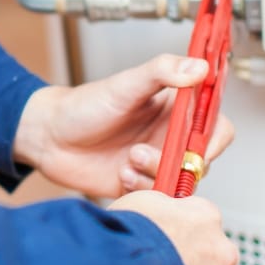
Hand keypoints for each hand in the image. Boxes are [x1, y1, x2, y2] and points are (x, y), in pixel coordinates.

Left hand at [12, 54, 233, 198]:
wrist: (48, 137)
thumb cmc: (84, 105)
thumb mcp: (124, 84)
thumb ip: (162, 71)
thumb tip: (200, 66)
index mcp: (174, 109)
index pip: (216, 126)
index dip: (213, 139)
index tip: (195, 146)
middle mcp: (169, 137)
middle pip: (201, 160)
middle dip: (178, 163)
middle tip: (142, 153)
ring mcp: (156, 162)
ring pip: (180, 182)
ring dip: (155, 175)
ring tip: (127, 161)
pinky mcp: (141, 185)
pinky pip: (158, 198)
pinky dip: (142, 189)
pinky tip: (120, 175)